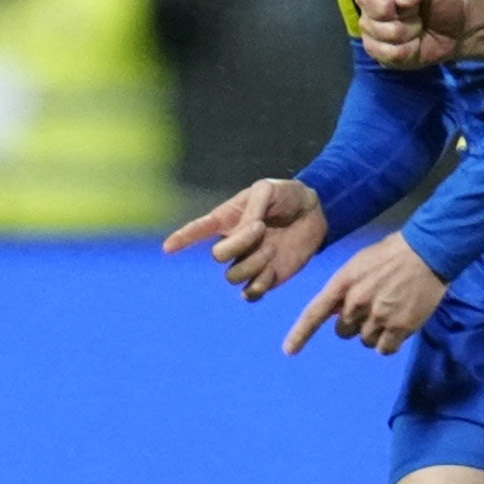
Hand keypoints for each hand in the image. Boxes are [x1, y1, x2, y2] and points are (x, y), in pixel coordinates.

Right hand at [165, 177, 326, 297]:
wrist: (314, 212)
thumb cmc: (286, 195)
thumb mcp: (267, 190)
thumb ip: (251, 210)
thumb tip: (241, 233)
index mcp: (227, 219)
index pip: (198, 230)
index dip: (182, 238)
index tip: (168, 248)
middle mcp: (233, 243)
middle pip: (217, 256)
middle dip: (238, 244)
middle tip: (261, 229)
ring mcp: (248, 262)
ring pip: (233, 276)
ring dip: (253, 262)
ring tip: (272, 247)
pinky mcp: (265, 278)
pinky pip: (250, 293)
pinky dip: (259, 285)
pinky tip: (272, 270)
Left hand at [284, 233, 445, 355]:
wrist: (427, 252)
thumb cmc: (392, 254)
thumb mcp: (359, 264)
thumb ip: (346, 288)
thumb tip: (338, 311)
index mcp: (343, 283)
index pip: (315, 312)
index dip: (300, 334)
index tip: (289, 351)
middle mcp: (356, 302)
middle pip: (344, 331)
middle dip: (355, 324)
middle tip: (373, 309)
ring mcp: (378, 316)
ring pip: (365, 341)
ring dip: (375, 333)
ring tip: (391, 313)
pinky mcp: (399, 327)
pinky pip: (384, 349)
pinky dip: (390, 343)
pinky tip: (399, 327)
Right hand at [359, 0, 466, 68]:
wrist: (453, 30)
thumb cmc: (441, 0)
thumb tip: (400, 0)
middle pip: (379, 7)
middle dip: (407, 13)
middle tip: (416, 11)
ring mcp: (368, 24)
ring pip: (385, 32)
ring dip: (410, 32)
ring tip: (416, 26)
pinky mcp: (372, 48)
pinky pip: (388, 53)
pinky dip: (408, 50)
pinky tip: (412, 43)